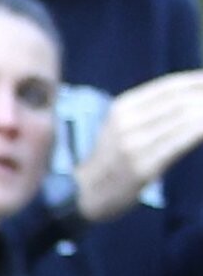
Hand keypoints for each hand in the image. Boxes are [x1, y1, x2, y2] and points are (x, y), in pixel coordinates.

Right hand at [73, 73, 202, 221]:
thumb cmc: (109, 160)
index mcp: (120, 109)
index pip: (166, 87)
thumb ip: (146, 111)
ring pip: (182, 120)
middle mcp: (127, 124)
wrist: (84, 195)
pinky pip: (181, 143)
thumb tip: (187, 97)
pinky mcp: (145, 167)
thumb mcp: (118, 126)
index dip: (194, 81)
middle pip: (178, 102)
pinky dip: (199, 132)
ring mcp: (135, 146)